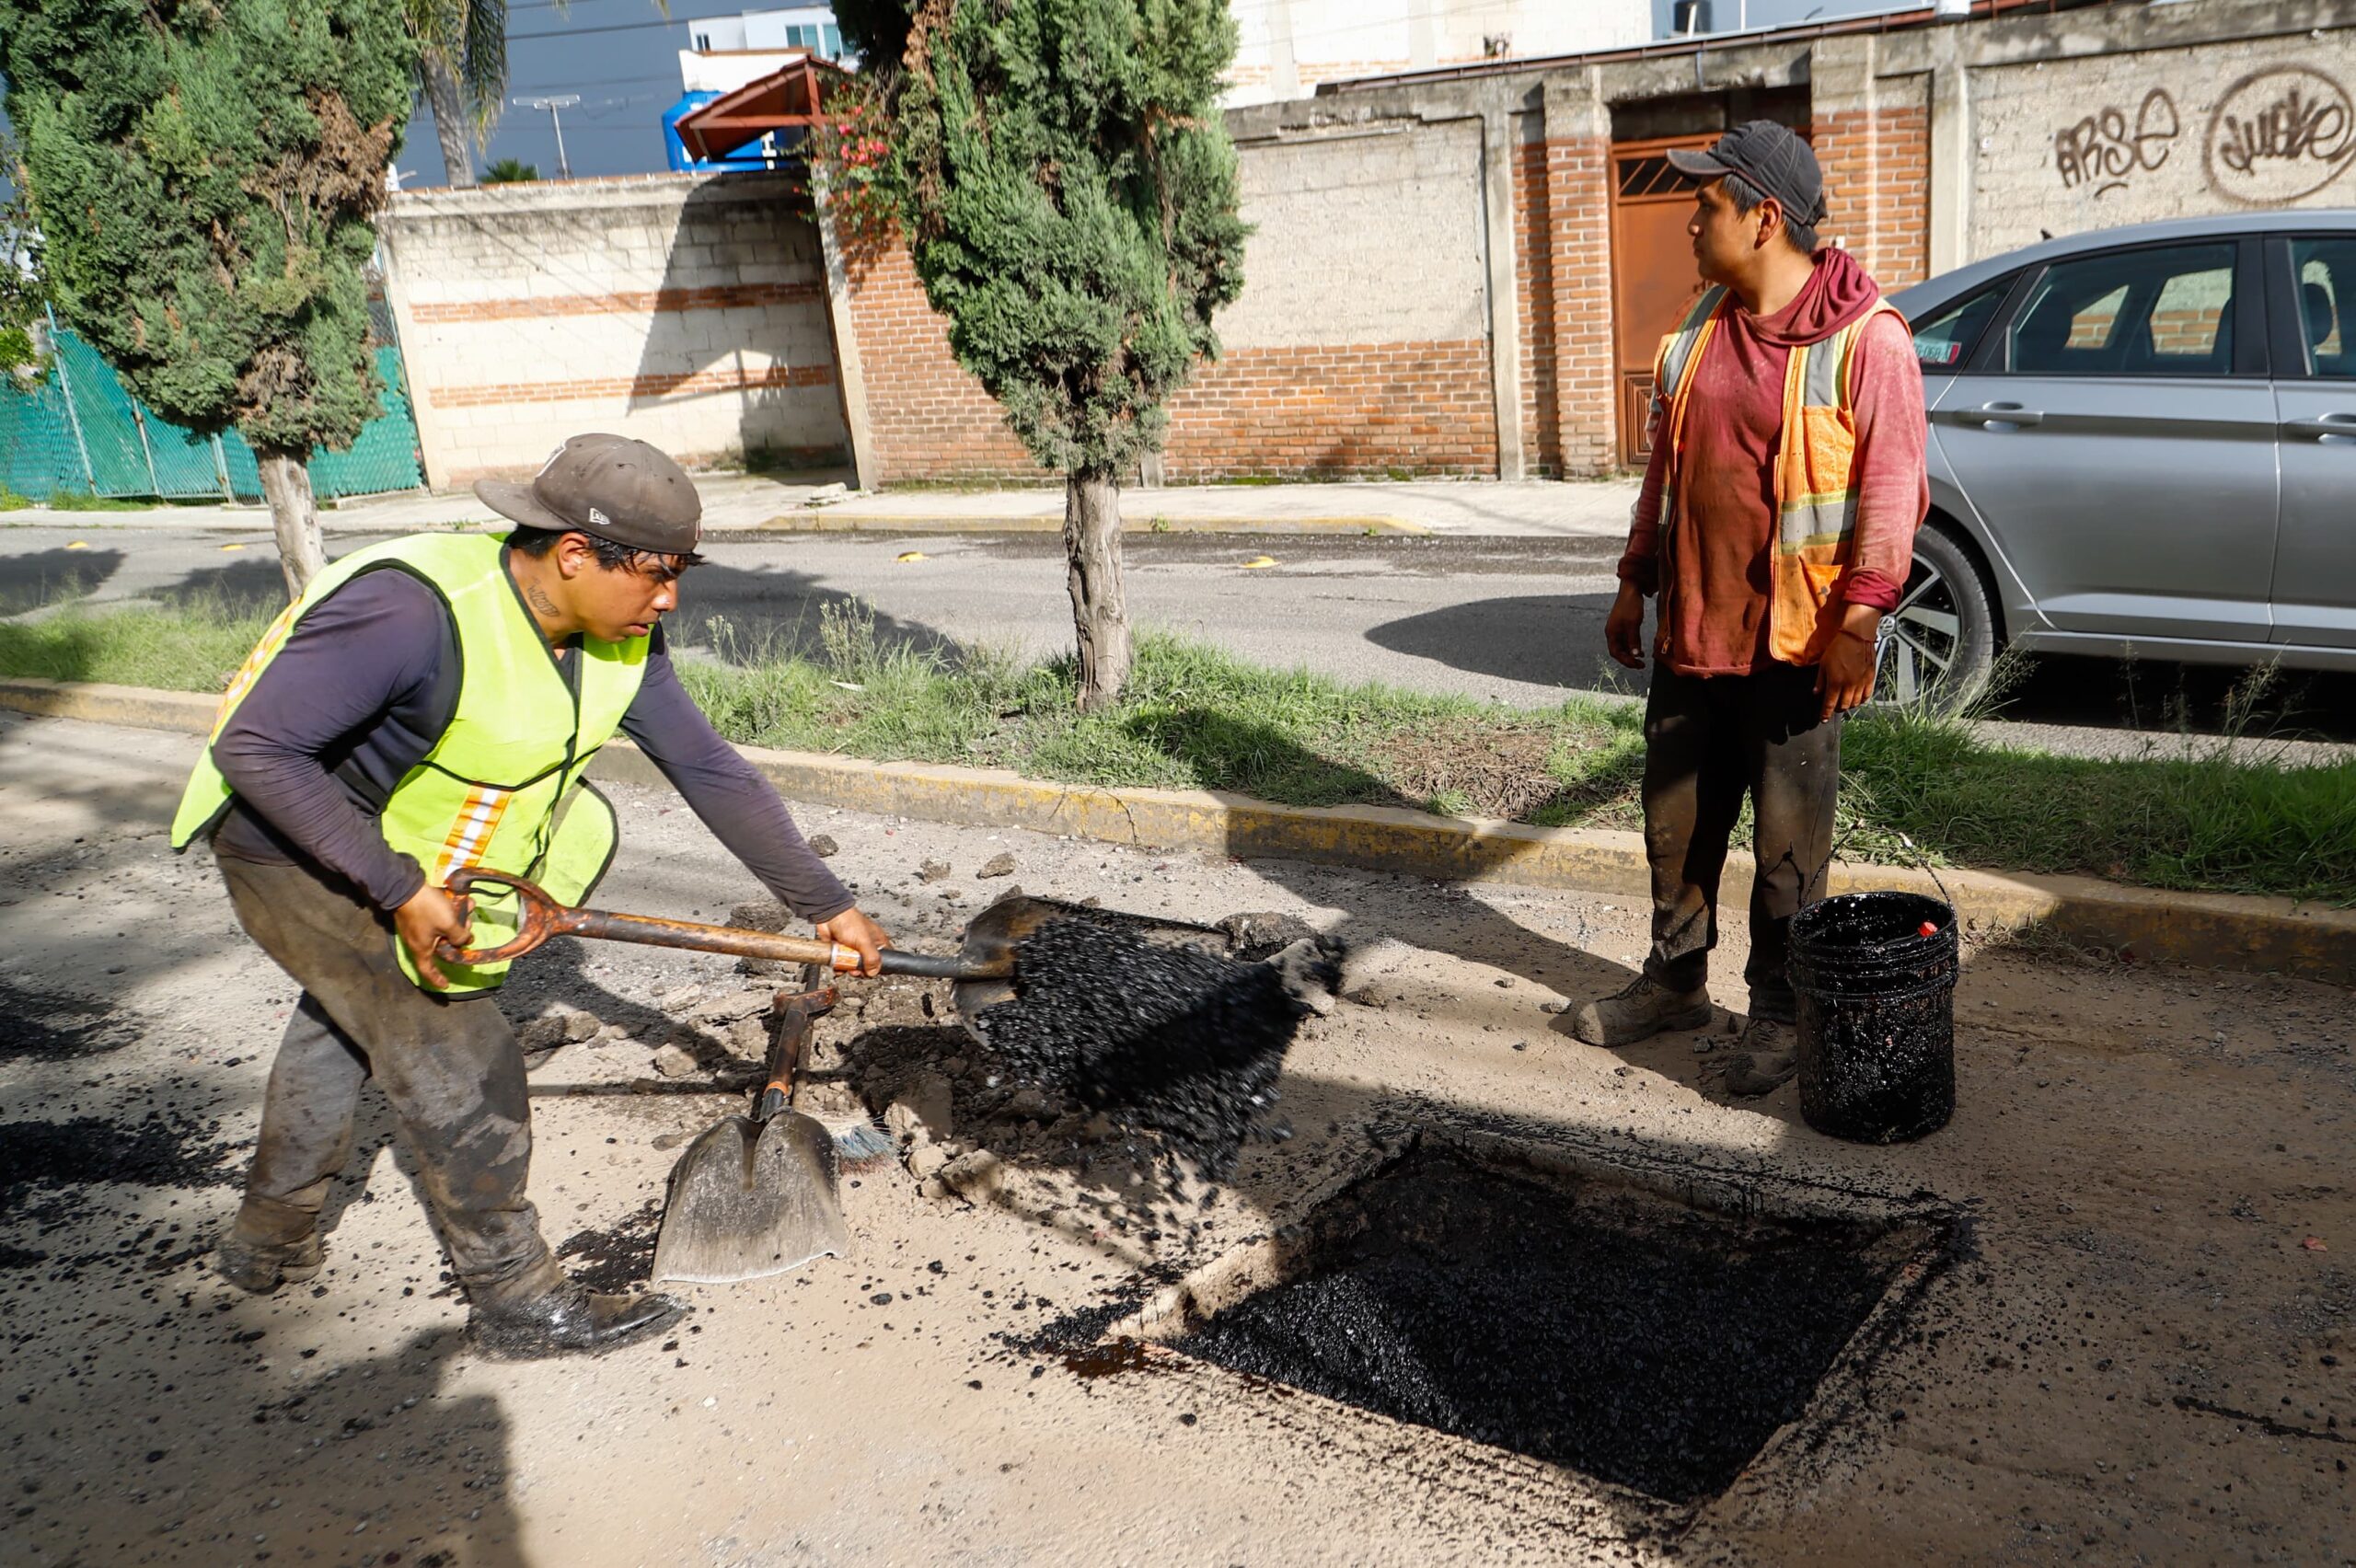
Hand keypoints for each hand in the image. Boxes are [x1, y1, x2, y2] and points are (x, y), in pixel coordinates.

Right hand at [396, 882, 473, 990]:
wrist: (405, 886)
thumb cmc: (427, 909)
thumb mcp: (448, 923)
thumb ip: (459, 936)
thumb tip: (463, 941)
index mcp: (422, 949)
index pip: (428, 971)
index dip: (437, 979)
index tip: (446, 984)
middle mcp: (418, 941)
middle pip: (442, 946)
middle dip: (458, 938)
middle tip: (468, 928)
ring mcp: (417, 928)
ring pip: (442, 929)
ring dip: (457, 920)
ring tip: (468, 907)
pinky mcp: (418, 915)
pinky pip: (437, 918)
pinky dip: (449, 911)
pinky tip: (461, 900)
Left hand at [815, 908, 890, 975]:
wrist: (829, 916)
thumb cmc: (848, 921)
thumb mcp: (864, 941)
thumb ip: (871, 958)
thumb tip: (873, 972)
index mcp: (877, 942)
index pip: (885, 958)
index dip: (879, 966)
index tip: (871, 970)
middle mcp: (867, 946)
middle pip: (868, 966)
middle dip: (861, 970)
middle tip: (856, 969)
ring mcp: (854, 949)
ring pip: (854, 966)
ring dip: (849, 969)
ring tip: (846, 966)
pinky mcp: (842, 951)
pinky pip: (842, 964)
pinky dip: (839, 967)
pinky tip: (838, 965)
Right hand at [1605, 581, 1647, 669]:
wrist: (1631, 589)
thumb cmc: (1630, 605)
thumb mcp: (1633, 624)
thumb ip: (1633, 640)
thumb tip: (1635, 655)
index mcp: (1611, 632)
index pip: (1615, 653)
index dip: (1625, 661)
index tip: (1637, 664)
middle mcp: (1612, 632)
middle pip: (1618, 651)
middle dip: (1629, 659)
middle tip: (1641, 665)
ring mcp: (1617, 629)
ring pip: (1623, 647)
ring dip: (1631, 654)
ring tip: (1642, 659)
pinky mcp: (1623, 625)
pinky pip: (1626, 640)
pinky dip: (1633, 646)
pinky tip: (1640, 650)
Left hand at [1816, 606, 1883, 720]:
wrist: (1856, 637)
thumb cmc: (1838, 648)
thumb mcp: (1824, 664)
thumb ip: (1820, 681)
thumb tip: (1816, 693)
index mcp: (1836, 682)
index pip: (1829, 703)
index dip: (1825, 713)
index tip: (1823, 719)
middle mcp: (1849, 685)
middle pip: (1843, 706)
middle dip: (1837, 709)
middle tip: (1833, 707)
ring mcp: (1861, 683)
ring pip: (1855, 703)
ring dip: (1848, 705)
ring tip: (1844, 702)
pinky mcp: (1870, 678)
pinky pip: (1867, 695)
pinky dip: (1861, 700)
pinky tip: (1857, 699)